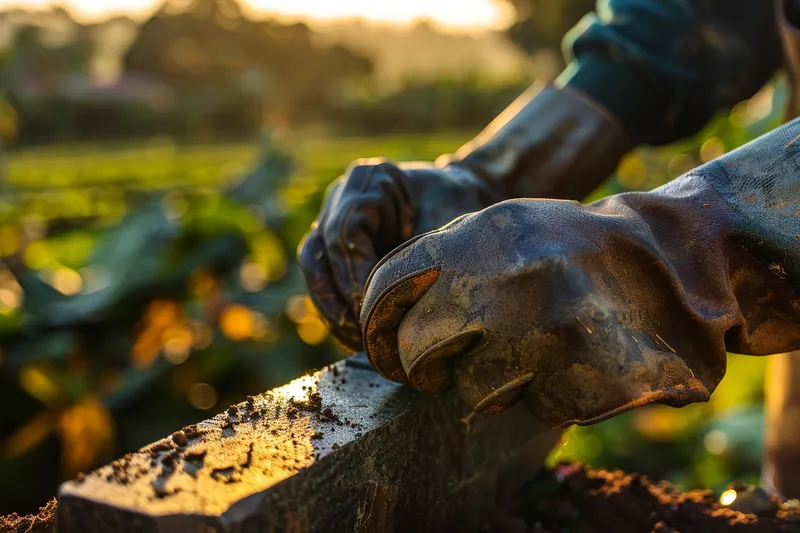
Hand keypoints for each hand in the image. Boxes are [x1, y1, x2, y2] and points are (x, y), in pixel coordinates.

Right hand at [297, 159, 502, 350]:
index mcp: (368, 179)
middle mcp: (342, 196)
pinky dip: (337, 307)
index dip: (354, 280)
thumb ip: (421, 259)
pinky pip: (325, 277)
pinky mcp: (337, 241)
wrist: (464, 190)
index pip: (345, 236)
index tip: (371, 314)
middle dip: (336, 300)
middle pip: (317, 253)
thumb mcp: (447, 225)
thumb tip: (403, 310)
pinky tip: (355, 335)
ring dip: (330, 309)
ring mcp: (334, 216)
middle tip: (361, 335)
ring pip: (315, 268)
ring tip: (356, 341)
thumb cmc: (458, 204)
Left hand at [359, 192, 730, 428]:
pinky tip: (577, 363)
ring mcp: (550, 331)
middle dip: (420, 367)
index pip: (388, 288)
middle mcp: (509, 280)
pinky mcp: (588, 378)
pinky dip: (551, 394)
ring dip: (496, 382)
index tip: (382, 350)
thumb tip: (376, 312)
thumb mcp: (505, 227)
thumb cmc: (571, 248)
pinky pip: (537, 407)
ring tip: (535, 351)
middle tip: (436, 370)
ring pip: (476, 390)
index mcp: (481, 236)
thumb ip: (443, 260)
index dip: (374, 327)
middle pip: (417, 349)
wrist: (675, 258)